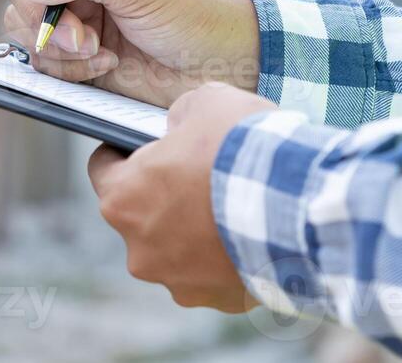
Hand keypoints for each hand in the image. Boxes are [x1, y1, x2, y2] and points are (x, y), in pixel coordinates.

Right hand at [3, 0, 258, 106]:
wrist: (221, 66)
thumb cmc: (196, 11)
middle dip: (45, 15)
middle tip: (80, 35)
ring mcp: (76, 14)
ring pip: (24, 26)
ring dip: (56, 46)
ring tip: (97, 51)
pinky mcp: (76, 54)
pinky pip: (43, 61)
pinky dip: (68, 68)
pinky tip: (106, 65)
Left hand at [87, 83, 274, 310]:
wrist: (298, 204)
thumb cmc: (242, 148)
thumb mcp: (207, 102)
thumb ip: (181, 115)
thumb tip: (181, 127)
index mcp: (122, 197)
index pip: (103, 169)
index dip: (124, 152)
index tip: (146, 147)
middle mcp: (139, 248)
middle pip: (142, 213)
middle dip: (166, 194)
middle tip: (202, 174)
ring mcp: (176, 280)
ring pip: (177, 249)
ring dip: (195, 232)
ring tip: (233, 206)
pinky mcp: (214, 300)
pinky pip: (213, 274)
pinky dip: (226, 256)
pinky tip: (251, 233)